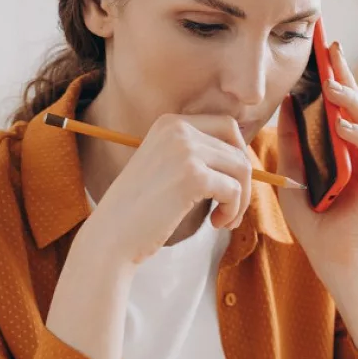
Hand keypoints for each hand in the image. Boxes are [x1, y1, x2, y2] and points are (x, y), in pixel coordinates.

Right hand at [75, 114, 252, 267]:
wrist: (112, 236)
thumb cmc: (142, 209)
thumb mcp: (167, 167)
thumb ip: (198, 155)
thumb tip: (246, 159)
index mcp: (170, 123)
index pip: (227, 126)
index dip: (237, 156)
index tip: (228, 185)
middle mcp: (178, 129)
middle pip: (237, 148)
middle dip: (243, 181)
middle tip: (229, 208)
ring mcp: (185, 150)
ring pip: (241, 168)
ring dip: (240, 199)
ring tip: (224, 219)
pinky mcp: (193, 176)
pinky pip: (234, 190)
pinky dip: (233, 210)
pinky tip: (216, 224)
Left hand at [277, 41, 357, 286]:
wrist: (327, 251)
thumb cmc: (311, 214)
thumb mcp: (292, 170)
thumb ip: (291, 140)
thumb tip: (284, 104)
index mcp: (337, 139)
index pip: (335, 100)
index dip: (330, 72)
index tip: (319, 47)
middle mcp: (356, 144)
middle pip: (354, 101)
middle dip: (344, 73)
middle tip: (331, 48)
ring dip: (350, 101)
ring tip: (333, 84)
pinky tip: (343, 126)